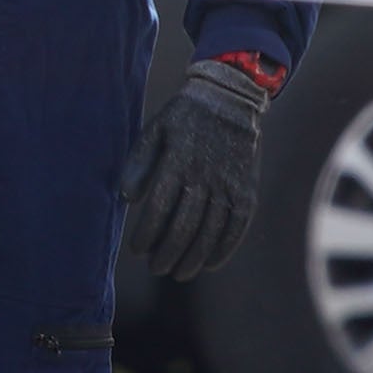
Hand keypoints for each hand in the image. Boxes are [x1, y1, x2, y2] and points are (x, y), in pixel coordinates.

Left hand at [119, 50, 281, 283]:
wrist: (229, 100)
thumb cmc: (183, 117)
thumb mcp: (153, 130)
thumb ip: (138, 164)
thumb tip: (126, 199)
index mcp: (177, 162)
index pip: (159, 209)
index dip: (147, 234)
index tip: (137, 251)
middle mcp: (204, 176)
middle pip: (184, 226)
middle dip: (167, 253)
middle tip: (155, 268)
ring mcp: (228, 185)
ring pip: (210, 231)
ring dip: (193, 257)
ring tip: (179, 273)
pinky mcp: (247, 190)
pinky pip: (237, 226)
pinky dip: (224, 249)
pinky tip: (209, 264)